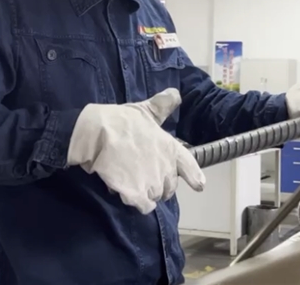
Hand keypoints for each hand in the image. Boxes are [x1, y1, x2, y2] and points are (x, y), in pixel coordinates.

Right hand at [67, 89, 205, 213]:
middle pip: (169, 187)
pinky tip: (125, 191)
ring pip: (154, 197)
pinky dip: (136, 202)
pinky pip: (143, 206)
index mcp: (171, 148)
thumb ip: (162, 105)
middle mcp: (166, 167)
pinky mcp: (137, 194)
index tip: (199, 186)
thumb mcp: (145, 109)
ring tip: (130, 180)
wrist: (100, 133)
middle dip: (158, 185)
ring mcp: (153, 182)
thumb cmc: (122, 120)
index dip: (194, 176)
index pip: (188, 165)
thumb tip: (176, 94)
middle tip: (142, 176)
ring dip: (144, 193)